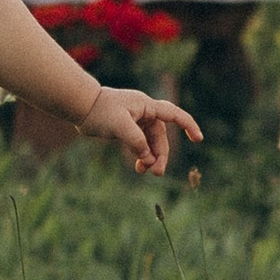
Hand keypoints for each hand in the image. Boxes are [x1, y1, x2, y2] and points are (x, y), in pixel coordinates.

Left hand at [78, 84, 200, 172]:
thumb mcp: (119, 126)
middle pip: (160, 137)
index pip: (173, 115)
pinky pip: (141, 144)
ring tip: (144, 171)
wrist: (81, 106)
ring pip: (150, 143)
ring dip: (150, 157)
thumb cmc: (100, 111)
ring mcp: (136, 121)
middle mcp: (144, 113)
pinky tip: (139, 166)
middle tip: (156, 173)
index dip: (188, 125)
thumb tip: (147, 157)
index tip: (198, 139)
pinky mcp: (128, 128)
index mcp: (146, 106)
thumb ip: (136, 141)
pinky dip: (141, 155)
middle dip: (160, 155)